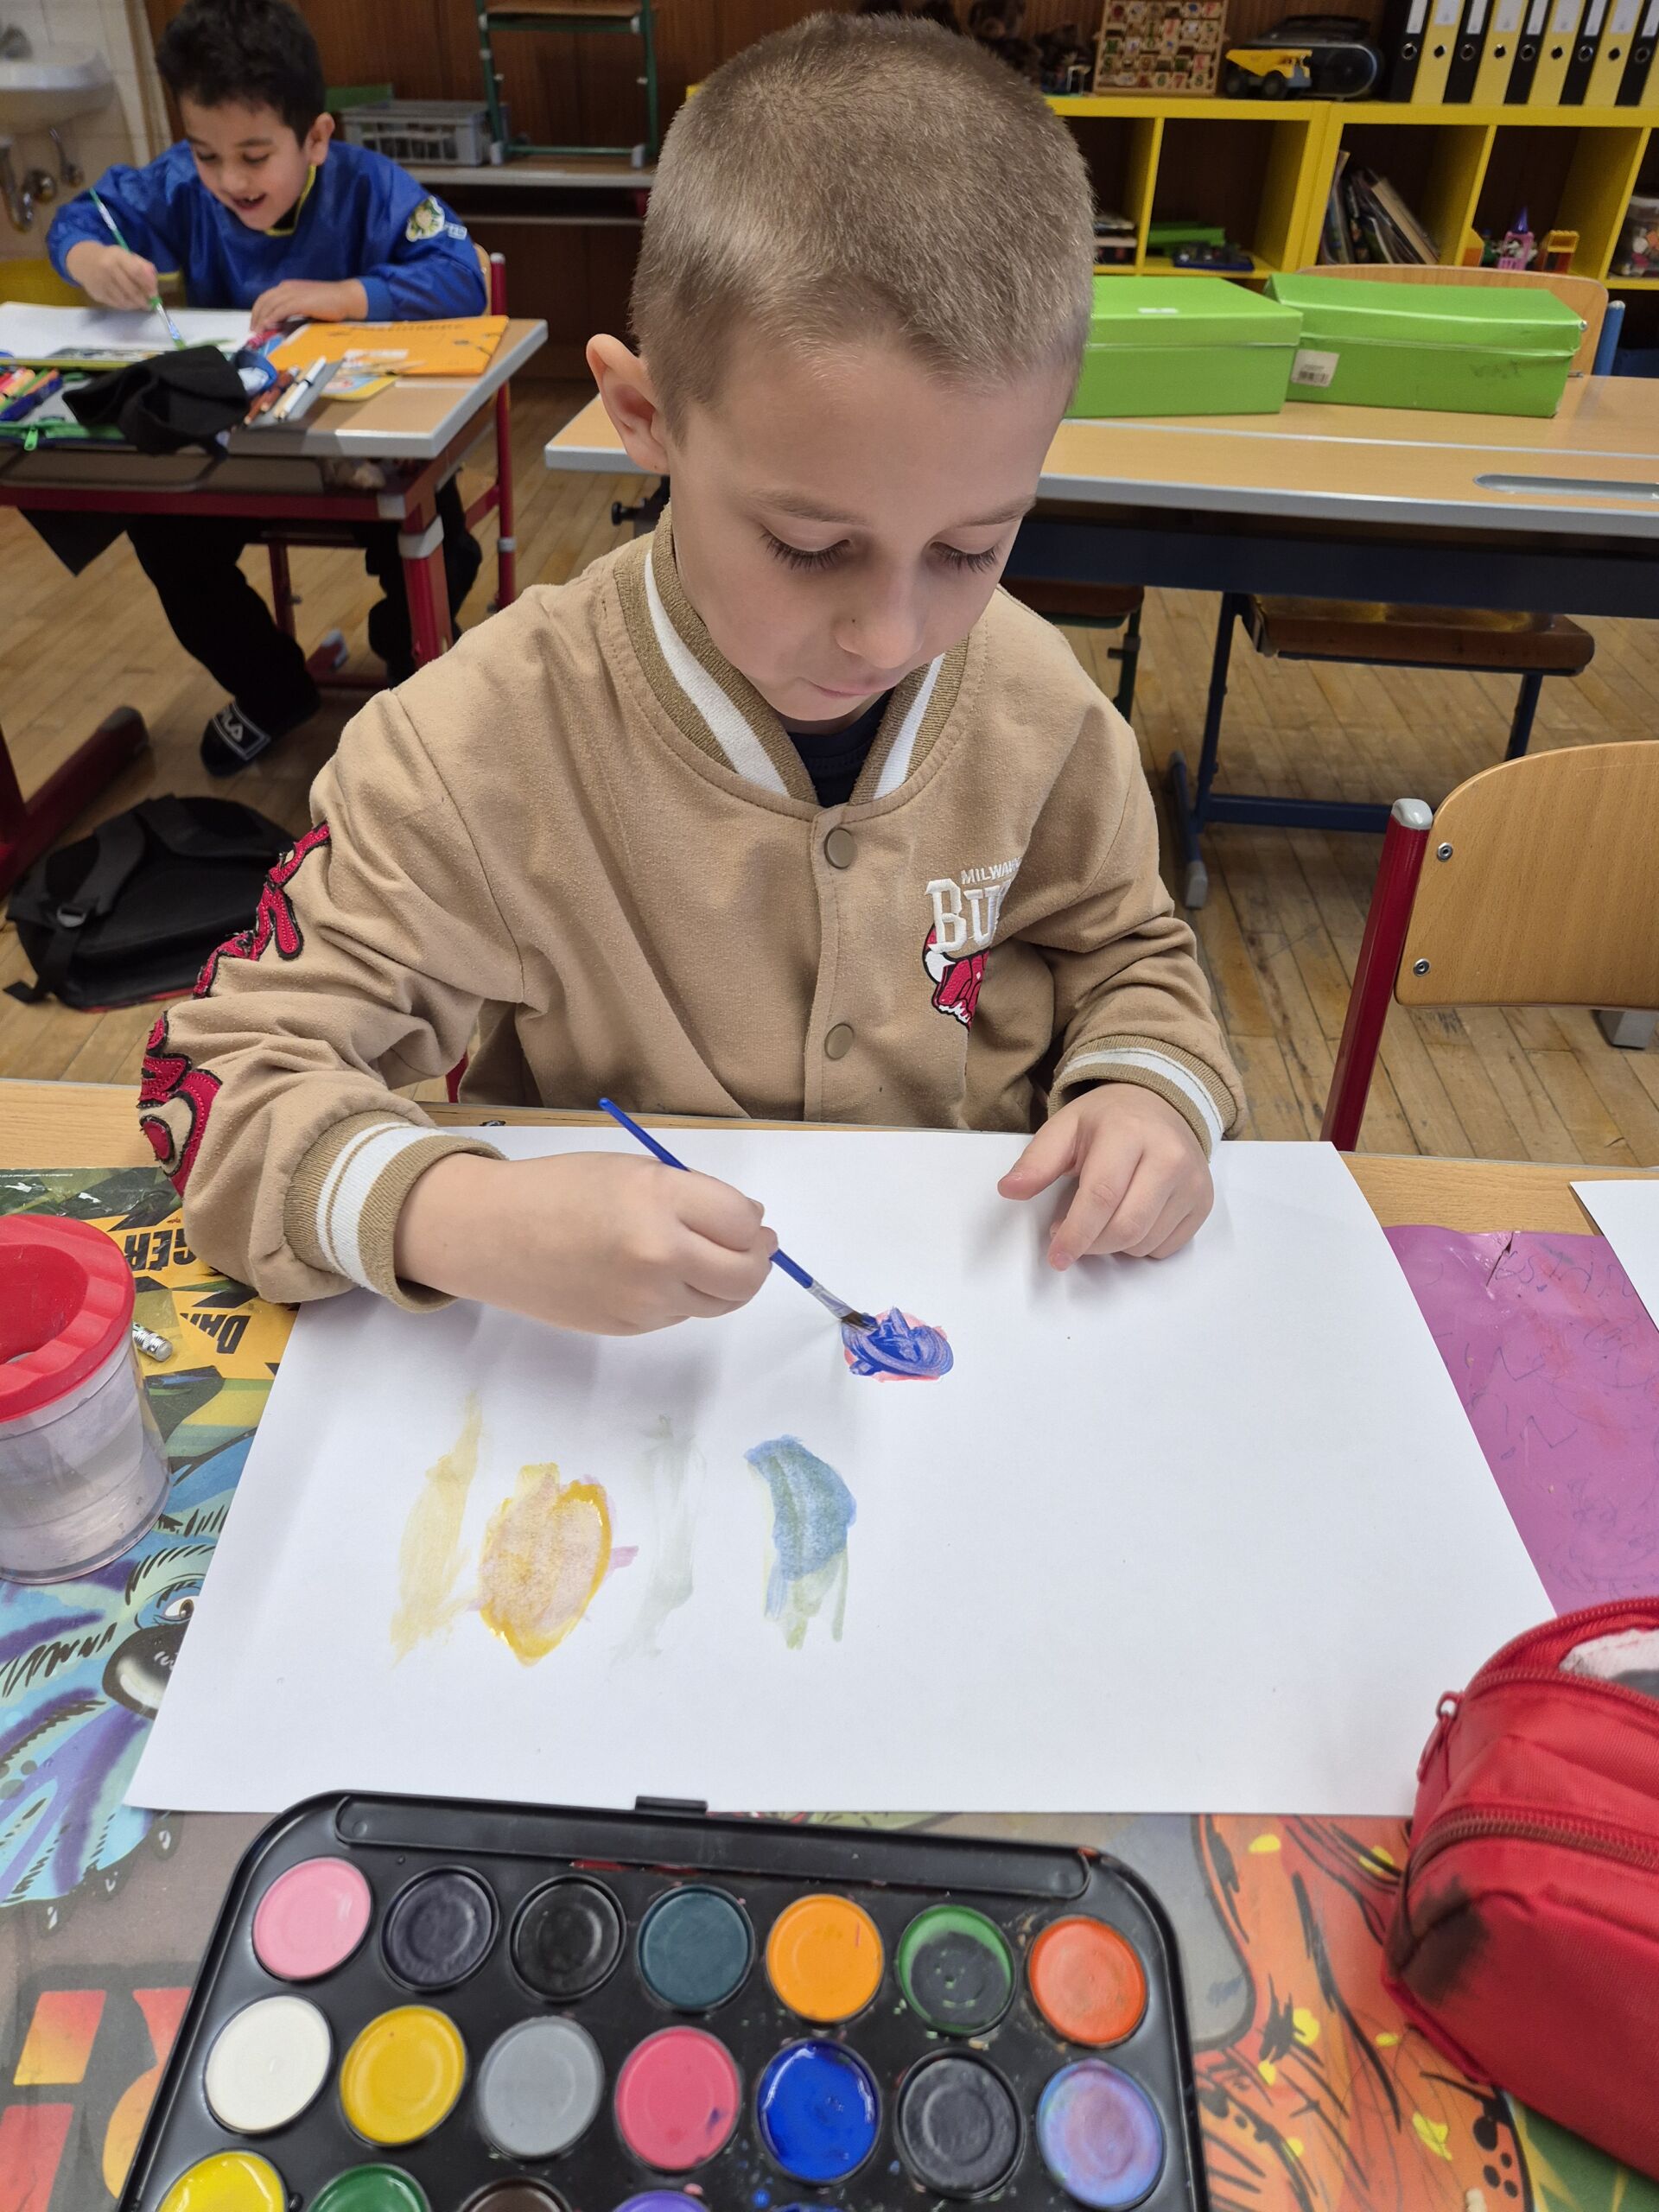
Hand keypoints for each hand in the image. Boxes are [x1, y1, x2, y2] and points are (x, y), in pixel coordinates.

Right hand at [65, 240, 158, 310]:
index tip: (154, 294)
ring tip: (140, 304)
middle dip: (144, 299)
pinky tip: (128, 303)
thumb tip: (154, 284)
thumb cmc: (110, 258)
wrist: (83, 260)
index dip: (148, 285)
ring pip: (124, 300)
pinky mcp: (97, 293)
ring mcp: (101, 282)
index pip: (137, 272)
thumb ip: (143, 266)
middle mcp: (107, 268)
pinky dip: (125, 306)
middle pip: (131, 290)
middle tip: (150, 304)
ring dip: (135, 305)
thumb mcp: (126, 255)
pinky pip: (116, 304)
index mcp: (117, 255)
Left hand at [249, 277, 367, 327]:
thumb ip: (294, 310)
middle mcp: (287, 288)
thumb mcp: (307, 304)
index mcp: (288, 287)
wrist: (346, 297)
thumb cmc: (331, 303)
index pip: (266, 297)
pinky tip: (267, 327)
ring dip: (261, 320)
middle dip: (256, 316)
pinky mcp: (299, 302)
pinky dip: (271, 319)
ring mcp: (292, 294)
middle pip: (264, 301)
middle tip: (253, 331)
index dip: (258, 311)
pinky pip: (279, 310)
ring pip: (269, 305)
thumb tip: (282, 323)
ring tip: (258, 332)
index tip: (256, 324)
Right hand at [393, 1151, 778, 1333]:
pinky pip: (680, 1314)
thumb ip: (693, 1196)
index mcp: (659, 1202)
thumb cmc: (560, 1189)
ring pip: (720, 1303)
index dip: (751, 1222)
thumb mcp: (633, 1172)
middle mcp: (658, 1257)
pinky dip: (683, 1295)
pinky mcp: (630, 1328)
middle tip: (750, 1245)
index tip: (747, 1218)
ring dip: (724, 1281)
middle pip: (745, 1276)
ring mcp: (645, 1301)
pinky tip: (655, 1273)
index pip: (743, 1224)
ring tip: (704, 1257)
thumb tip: (750, 1223)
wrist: (491, 1235)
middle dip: (757, 1260)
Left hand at [999, 1085, 1212, 1265]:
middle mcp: (1170, 1156)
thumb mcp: (1066, 1128)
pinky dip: (1140, 1246)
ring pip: (1146, 1242)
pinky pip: (1167, 1246)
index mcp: (1129, 1133)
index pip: (1102, 1196)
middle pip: (1127, 1226)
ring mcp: (1193, 1181)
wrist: (1161, 1104)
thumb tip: (1009, 1190)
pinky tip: (1129, 1217)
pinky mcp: (1204, 1201)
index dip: (1076, 1233)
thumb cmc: (1108, 1120)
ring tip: (1101, 1220)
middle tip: (1072, 1239)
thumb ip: (1037, 1161)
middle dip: (1092, 1245)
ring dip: (1113, 1246)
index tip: (1056, 1255)